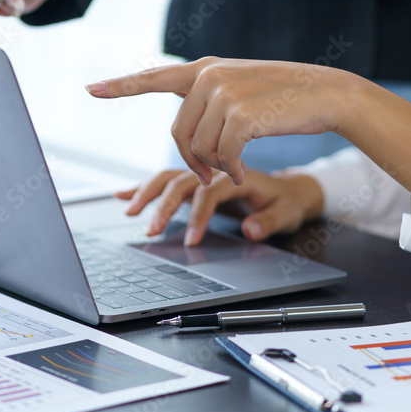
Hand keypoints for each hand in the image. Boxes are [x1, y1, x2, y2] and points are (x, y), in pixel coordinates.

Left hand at [86, 57, 354, 185]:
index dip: (120, 86)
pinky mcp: (241, 114)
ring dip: (216, 167)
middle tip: (209, 175)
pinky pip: (221, 156)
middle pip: (178, 133)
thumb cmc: (283, 98)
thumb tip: (182, 130)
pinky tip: (244, 172)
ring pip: (199, 148)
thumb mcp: (240, 88)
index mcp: (204, 69)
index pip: (154, 78)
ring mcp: (224, 93)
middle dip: (193, 161)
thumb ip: (208, 99)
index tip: (91, 90)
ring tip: (235, 165)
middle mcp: (208, 76)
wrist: (326, 94)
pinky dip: (232, 171)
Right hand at [116, 169, 323, 245]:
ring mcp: (202, 173)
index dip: (199, 216)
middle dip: (164, 206)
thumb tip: (250, 230)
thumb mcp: (287, 214)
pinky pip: (165, 181)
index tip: (191, 241)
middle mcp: (215, 170)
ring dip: (147, 194)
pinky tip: (122, 195)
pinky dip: (142, 187)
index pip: (210, 192)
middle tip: (151, 230)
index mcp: (237, 175)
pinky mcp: (194, 180)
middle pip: (182, 182)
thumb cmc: (286, 202)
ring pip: (168, 178)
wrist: (288, 188)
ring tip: (130, 212)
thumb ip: (269, 222)